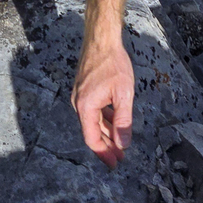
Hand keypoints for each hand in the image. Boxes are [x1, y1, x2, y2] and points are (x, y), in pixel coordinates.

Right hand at [72, 38, 133, 167]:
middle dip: (107, 145)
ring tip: (120, 143)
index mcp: (86, 106)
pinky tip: (114, 122)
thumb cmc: (113, 63)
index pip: (92, 138)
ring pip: (93, 121)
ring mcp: (80, 96)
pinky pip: (94, 110)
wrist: (102, 39)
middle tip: (120, 157)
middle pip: (92, 131)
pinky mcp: (84, 89)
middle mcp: (79, 103)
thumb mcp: (123, 94)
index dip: (103, 153)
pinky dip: (104, 119)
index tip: (115, 163)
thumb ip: (123, 121)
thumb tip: (123, 144)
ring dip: (106, 132)